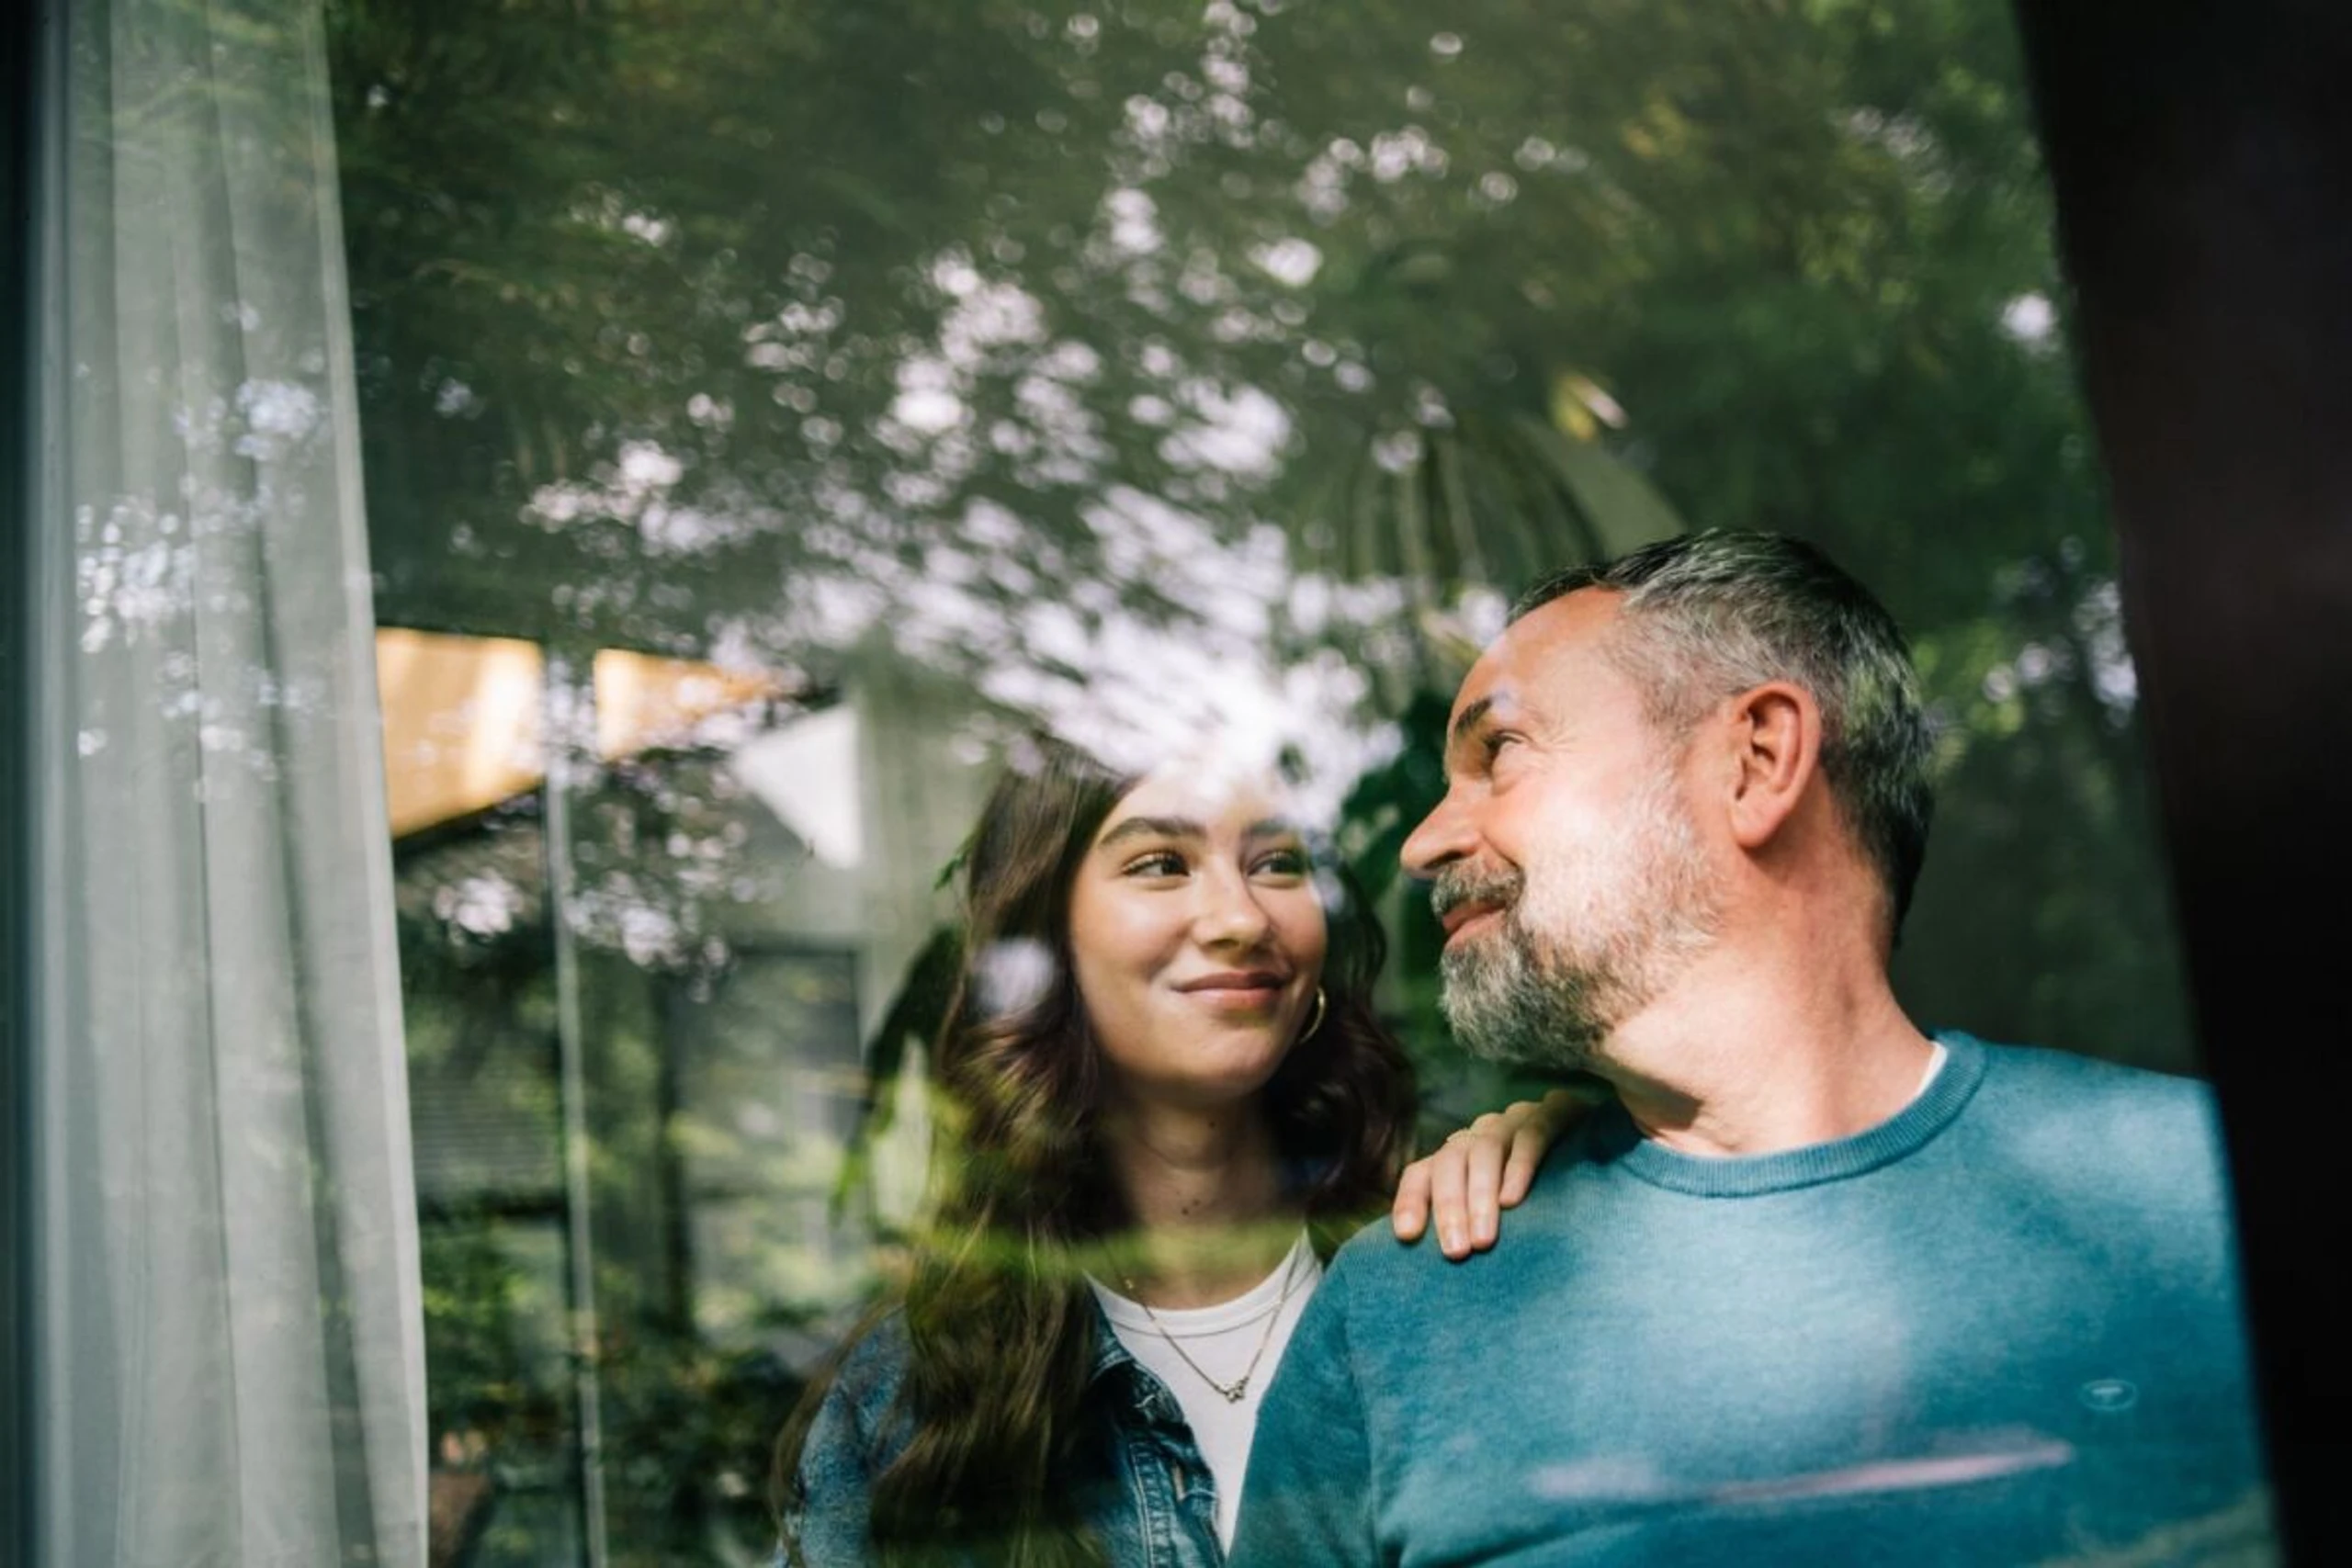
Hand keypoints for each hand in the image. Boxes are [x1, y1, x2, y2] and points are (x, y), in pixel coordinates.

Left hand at [1390, 1089, 1591, 1259]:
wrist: (1607, 1147)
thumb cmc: (1549, 1201)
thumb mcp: (1503, 1215)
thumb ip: (1471, 1230)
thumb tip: (1431, 1277)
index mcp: (1461, 1157)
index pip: (1422, 1172)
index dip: (1410, 1201)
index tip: (1406, 1237)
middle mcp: (1482, 1134)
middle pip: (1450, 1162)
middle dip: (1449, 1208)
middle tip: (1455, 1252)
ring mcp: (1516, 1120)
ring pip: (1486, 1149)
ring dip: (1479, 1195)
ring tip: (1482, 1239)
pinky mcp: (1556, 1111)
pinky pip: (1531, 1134)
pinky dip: (1519, 1166)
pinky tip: (1513, 1199)